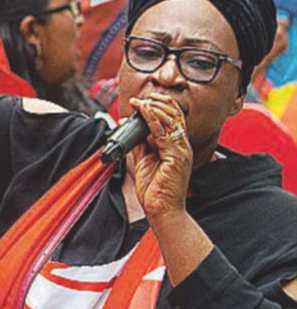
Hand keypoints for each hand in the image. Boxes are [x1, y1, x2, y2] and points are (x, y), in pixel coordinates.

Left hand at [127, 93, 192, 221]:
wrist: (160, 209)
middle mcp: (182, 146)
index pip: (172, 118)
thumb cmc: (154, 189)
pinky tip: (144, 112)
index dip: (159, 105)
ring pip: (171, 120)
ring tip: (140, 103)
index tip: (141, 100)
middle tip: (140, 99)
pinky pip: (165, 133)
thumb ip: (137, 142)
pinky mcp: (177, 157)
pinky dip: (153, 120)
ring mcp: (181, 151)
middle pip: (174, 115)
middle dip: (157, 103)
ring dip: (153, 108)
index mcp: (175, 146)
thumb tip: (127, 123)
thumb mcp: (141, 160)